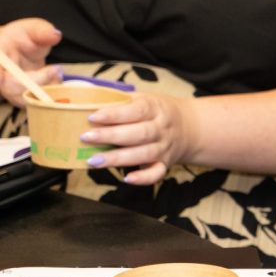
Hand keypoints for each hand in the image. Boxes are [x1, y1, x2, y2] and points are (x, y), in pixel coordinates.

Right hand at [0, 18, 62, 107]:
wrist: (20, 49)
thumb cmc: (24, 37)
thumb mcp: (32, 28)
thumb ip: (42, 31)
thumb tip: (55, 35)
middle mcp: (1, 76)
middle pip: (11, 86)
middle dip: (36, 80)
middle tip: (55, 68)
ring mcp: (11, 90)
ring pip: (24, 98)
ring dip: (45, 87)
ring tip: (57, 70)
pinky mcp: (23, 98)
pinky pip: (35, 103)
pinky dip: (49, 93)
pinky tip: (56, 78)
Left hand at [78, 92, 200, 184]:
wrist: (189, 127)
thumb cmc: (157, 112)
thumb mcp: (144, 98)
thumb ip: (120, 100)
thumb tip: (87, 98)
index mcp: (155, 107)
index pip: (136, 110)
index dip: (114, 114)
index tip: (92, 117)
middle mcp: (161, 128)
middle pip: (139, 133)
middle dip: (110, 136)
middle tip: (86, 138)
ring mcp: (164, 147)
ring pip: (143, 154)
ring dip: (117, 158)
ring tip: (93, 161)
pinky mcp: (164, 164)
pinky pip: (156, 173)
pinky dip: (143, 178)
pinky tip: (127, 179)